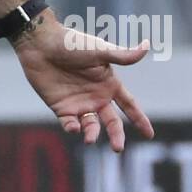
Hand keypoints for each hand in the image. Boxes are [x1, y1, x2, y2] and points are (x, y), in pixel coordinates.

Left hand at [10, 10, 154, 151]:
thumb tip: (147, 45)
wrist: (41, 44)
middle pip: (112, 122)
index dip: (140, 119)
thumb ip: (123, 55)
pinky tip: (74, 127)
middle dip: (116, 135)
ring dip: (92, 134)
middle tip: (118, 148)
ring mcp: (79, 103)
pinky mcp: (61, 108)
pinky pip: (69, 124)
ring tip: (90, 138)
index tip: (150, 135)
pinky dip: (72, 128)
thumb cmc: (72, 44)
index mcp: (109, 84)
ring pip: (91, 126)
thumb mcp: (100, 51)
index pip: (129, 105)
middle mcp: (96, 97)